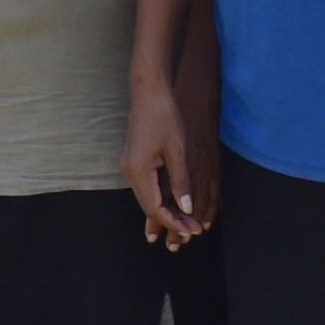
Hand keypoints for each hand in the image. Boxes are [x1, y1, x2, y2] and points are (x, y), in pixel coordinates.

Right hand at [123, 78, 214, 247]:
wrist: (149, 93)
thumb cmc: (165, 118)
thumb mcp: (178, 151)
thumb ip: (181, 182)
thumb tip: (186, 209)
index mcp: (139, 171)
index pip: (155, 209)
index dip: (175, 223)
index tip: (194, 230)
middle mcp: (130, 172)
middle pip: (149, 207)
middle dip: (172, 221)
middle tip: (194, 230)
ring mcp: (129, 167)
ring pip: (147, 199)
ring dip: (166, 212)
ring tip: (188, 222)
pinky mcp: (134, 162)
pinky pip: (147, 189)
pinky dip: (161, 200)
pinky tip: (174, 205)